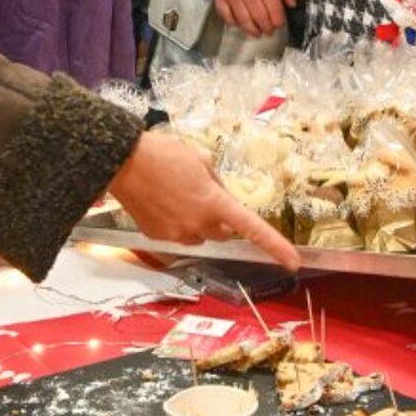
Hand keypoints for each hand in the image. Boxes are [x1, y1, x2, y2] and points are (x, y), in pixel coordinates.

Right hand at [108, 129, 299, 269]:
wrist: (123, 162)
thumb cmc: (163, 154)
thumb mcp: (201, 159)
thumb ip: (218, 183)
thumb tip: (223, 197)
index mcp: (215, 204)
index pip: (253, 229)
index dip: (275, 246)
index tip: (293, 261)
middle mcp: (199, 225)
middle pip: (223, 232)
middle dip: (221, 219)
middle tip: (204, 194)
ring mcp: (177, 234)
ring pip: (200, 235)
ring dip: (198, 221)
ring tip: (178, 194)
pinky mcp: (158, 237)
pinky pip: (177, 234)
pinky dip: (176, 222)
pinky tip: (163, 202)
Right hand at [212, 0, 295, 36]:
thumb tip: (291, 3)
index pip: (274, 10)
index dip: (278, 21)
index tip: (279, 24)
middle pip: (260, 18)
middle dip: (267, 28)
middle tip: (270, 30)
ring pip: (244, 21)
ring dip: (252, 30)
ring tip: (257, 33)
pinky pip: (226, 16)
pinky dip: (234, 23)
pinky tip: (240, 25)